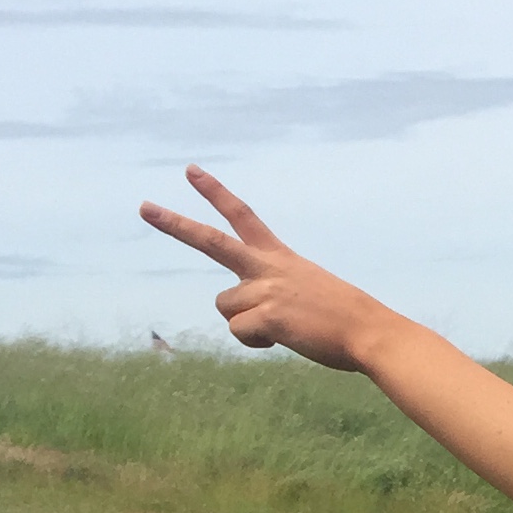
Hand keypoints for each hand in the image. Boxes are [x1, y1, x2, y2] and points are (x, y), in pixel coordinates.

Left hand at [137, 166, 388, 370]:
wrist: (370, 331)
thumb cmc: (345, 318)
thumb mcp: (307, 293)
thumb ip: (273, 295)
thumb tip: (252, 318)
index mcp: (280, 256)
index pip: (242, 215)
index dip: (215, 192)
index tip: (191, 171)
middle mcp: (267, 266)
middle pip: (211, 240)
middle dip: (174, 224)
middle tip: (143, 207)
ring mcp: (265, 288)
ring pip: (225, 306)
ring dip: (245, 321)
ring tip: (282, 325)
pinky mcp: (267, 315)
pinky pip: (240, 333)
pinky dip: (258, 341)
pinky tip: (285, 338)